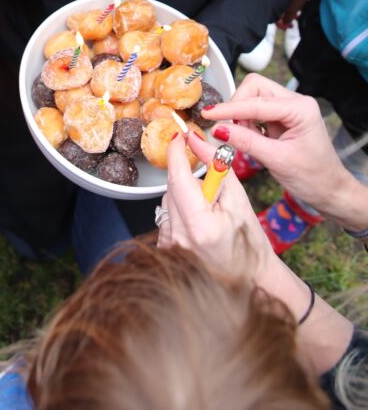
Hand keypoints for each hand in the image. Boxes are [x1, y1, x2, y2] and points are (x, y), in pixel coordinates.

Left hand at [158, 131, 272, 279]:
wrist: (251, 280)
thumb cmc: (250, 243)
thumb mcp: (239, 200)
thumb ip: (217, 167)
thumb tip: (197, 141)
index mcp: (200, 225)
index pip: (178, 176)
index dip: (176, 151)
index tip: (179, 136)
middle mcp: (179, 238)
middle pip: (172, 188)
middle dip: (186, 177)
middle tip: (208, 187)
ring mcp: (170, 247)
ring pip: (167, 202)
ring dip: (183, 197)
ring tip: (206, 212)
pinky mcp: (165, 251)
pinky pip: (166, 218)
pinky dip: (179, 213)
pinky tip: (197, 224)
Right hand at [198, 73, 355, 216]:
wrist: (330, 191)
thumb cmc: (312, 178)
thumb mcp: (276, 160)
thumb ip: (246, 141)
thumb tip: (218, 129)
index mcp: (300, 108)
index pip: (257, 101)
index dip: (230, 109)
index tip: (208, 115)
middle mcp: (295, 101)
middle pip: (254, 87)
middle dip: (238, 107)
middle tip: (233, 131)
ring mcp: (288, 108)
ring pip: (253, 96)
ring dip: (242, 115)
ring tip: (245, 138)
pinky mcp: (281, 117)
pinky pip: (256, 109)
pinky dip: (247, 121)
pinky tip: (250, 138)